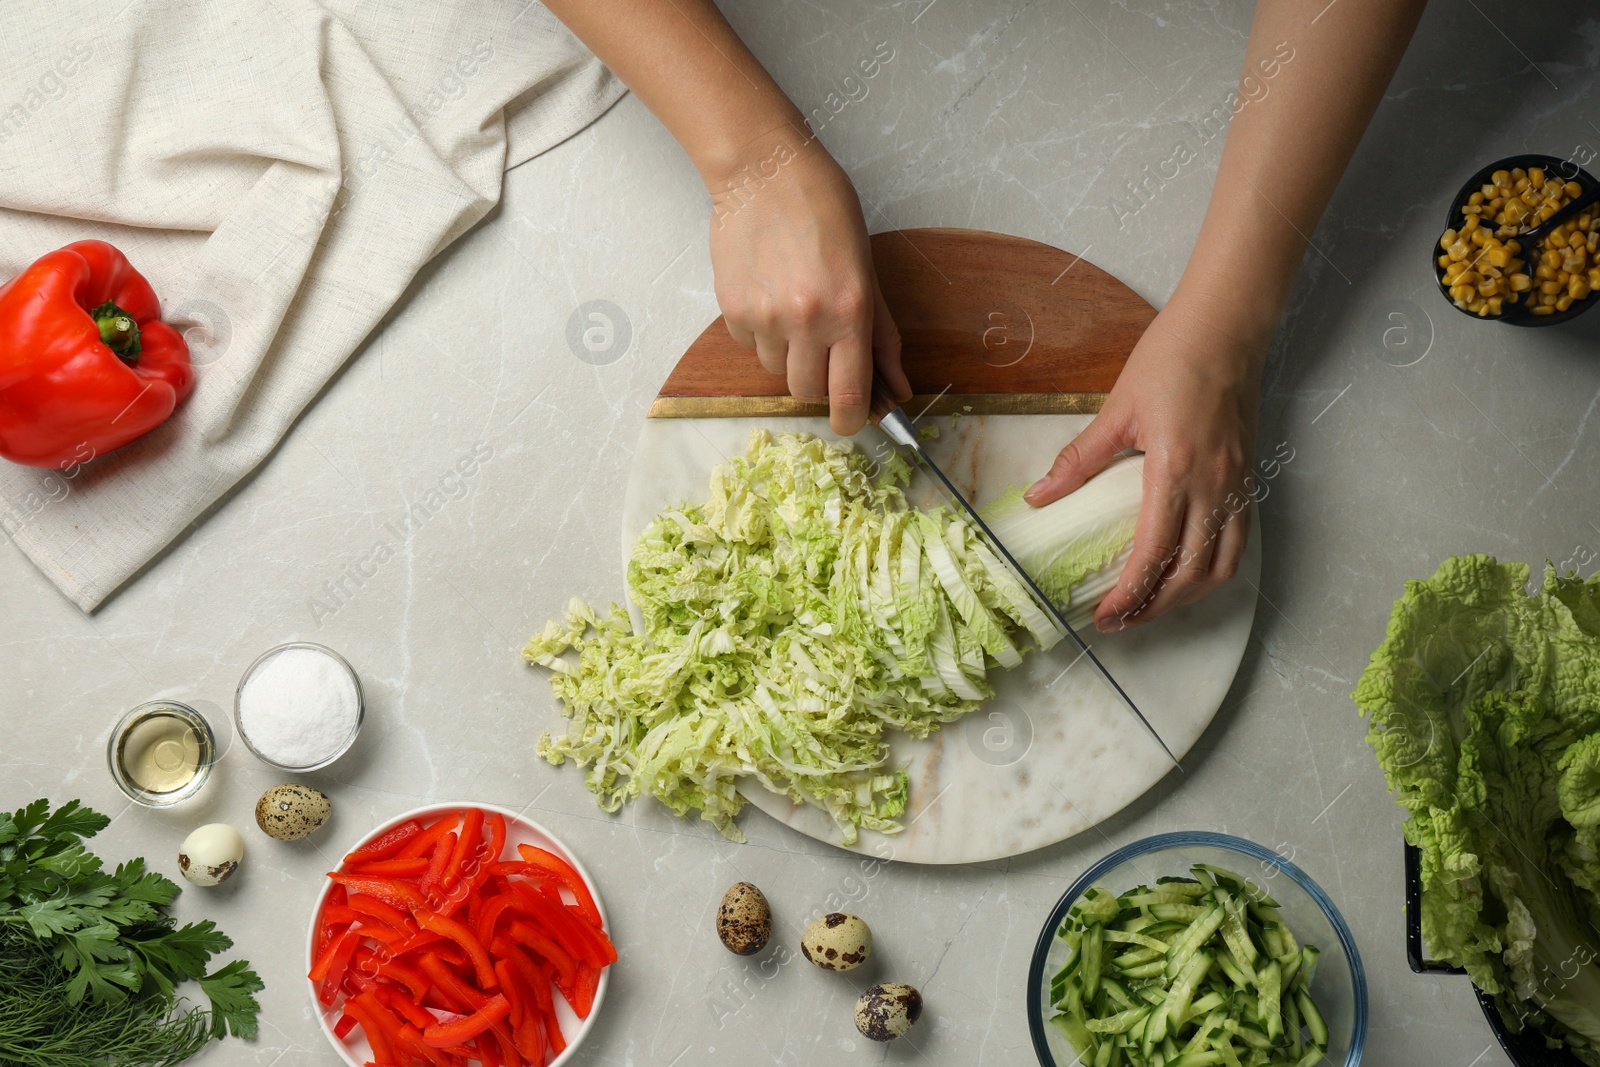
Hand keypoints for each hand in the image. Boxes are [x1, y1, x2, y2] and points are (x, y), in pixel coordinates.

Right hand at [707, 134, 908, 432]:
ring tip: (793, 306)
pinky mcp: (732, 309)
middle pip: (806, 391)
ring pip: (776, 369)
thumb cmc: (824, 209)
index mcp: (849, 312)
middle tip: (822, 347)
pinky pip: (748, 344)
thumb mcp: (868, 269)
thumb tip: (897, 387)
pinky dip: (760, 331)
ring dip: (788, 352)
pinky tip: (768, 292)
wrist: (764, 171)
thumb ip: (882, 334)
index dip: (851, 420)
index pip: (848, 396)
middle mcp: (806, 321)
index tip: (852, 420)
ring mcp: (764, 317)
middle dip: (817, 381)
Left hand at [1023, 290, 1264, 630]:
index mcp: (1175, 468)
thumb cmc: (1172, 357)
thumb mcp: (1116, 409)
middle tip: (1121, 622)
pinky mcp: (1249, 477)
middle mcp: (1214, 484)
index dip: (1129, 593)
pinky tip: (1189, 574)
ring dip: (1187, 596)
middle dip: (1155, 607)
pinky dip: (1214, 569)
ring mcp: (1238, 483)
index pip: (1154, 552)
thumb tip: (1038, 497)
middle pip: (1191, 572)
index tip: (1105, 616)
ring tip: (1152, 607)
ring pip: (1222, 564)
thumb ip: (1077, 460)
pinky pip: (1239, 540)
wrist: (1227, 325)